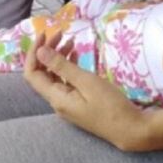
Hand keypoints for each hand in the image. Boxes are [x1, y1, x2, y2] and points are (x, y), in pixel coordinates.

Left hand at [23, 31, 148, 150]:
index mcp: (56, 98)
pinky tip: (76, 55)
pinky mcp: (78, 102)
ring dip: (59, 58)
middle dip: (47, 52)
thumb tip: (40, 51)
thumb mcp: (87, 82)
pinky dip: (68, 67)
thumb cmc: (110, 106)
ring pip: (55, 76)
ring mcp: (68, 103)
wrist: (130, 129)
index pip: (32, 74)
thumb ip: (62, 66)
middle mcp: (57, 102)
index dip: (34, 53)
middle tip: (61, 33)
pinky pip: (66, 82)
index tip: (45, 34)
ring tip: (71, 41)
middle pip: (43, 74)